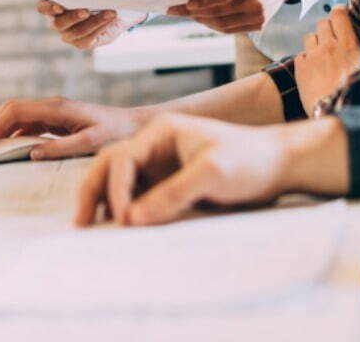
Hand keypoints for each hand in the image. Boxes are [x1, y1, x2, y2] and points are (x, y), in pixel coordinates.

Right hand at [0, 96, 142, 158]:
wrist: (133, 125)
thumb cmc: (116, 132)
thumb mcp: (91, 142)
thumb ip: (62, 147)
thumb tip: (31, 152)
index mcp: (58, 108)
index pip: (17, 110)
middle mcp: (53, 106)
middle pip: (12, 109)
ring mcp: (55, 112)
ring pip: (19, 115)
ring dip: (0, 129)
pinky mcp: (58, 120)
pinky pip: (29, 124)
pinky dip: (13, 133)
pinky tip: (5, 146)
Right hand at [38, 0, 145, 49]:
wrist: (114, 8)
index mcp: (54, 5)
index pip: (43, 7)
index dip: (49, 8)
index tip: (60, 6)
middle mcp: (57, 22)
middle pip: (58, 23)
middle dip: (72, 17)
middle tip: (86, 11)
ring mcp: (68, 35)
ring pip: (76, 32)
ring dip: (94, 21)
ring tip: (110, 12)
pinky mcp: (82, 43)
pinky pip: (88, 39)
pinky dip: (101, 27)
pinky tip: (110, 18)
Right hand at [73, 113, 291, 226]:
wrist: (278, 163)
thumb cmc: (250, 159)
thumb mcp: (214, 172)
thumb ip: (174, 192)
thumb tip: (133, 218)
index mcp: (163, 131)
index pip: (123, 158)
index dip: (116, 189)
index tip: (124, 220)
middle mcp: (156, 144)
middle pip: (110, 164)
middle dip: (93, 191)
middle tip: (82, 223)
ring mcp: (162, 164)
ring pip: (119, 180)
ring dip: (105, 200)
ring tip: (96, 228)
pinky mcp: (169, 182)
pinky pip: (138, 195)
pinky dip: (124, 209)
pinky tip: (123, 228)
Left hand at [175, 0, 297, 33]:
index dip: (203, 2)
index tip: (187, 3)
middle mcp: (257, 3)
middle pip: (220, 13)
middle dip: (196, 13)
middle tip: (178, 10)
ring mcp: (259, 17)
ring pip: (224, 25)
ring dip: (204, 21)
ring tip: (189, 15)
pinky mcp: (260, 25)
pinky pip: (233, 29)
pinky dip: (216, 25)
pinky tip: (206, 19)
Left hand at [294, 7, 359, 115]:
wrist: (335, 113)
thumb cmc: (356, 94)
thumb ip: (358, 53)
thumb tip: (357, 46)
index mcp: (349, 45)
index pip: (339, 15)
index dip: (338, 13)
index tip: (339, 17)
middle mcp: (329, 46)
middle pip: (322, 22)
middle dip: (326, 29)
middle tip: (331, 41)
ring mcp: (313, 56)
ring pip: (309, 37)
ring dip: (314, 44)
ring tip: (320, 58)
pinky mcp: (300, 67)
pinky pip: (300, 55)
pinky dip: (305, 60)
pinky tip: (312, 71)